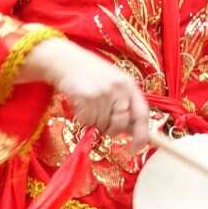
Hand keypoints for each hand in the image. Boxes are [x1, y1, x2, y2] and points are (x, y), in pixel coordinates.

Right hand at [21, 39, 149, 146]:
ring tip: (87, 104)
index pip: (142, 114)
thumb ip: (123, 104)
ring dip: (93, 121)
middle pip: (121, 124)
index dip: (142, 135)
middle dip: (111, 129)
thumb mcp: (113, 83)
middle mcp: (119, 88)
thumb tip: (131, 132)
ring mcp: (104, 92)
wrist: (65, 60)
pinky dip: (82, 118)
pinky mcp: (88, 97)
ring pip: (102, 125)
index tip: (135, 148)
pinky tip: (79, 103)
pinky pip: (88, 121)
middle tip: (100, 120)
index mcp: (129, 84)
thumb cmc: (89, 73)